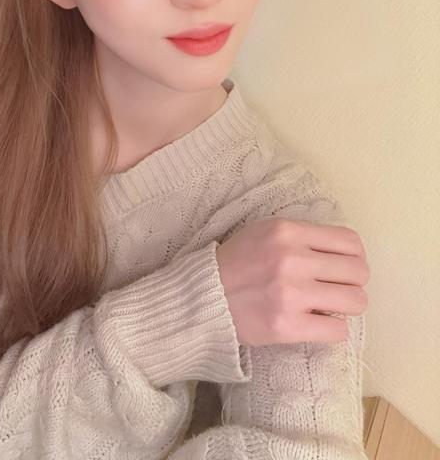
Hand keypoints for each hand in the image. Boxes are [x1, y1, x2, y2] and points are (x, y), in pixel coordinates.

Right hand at [215, 217, 369, 346]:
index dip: (355, 256)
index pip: (350, 241)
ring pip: (356, 301)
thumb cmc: (236, 263)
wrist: (202, 297)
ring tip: (329, 307)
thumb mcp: (265, 232)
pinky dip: (332, 329)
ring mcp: (291, 293)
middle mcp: (292, 259)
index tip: (343, 266)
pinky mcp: (288, 325)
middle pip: (359, 271)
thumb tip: (343, 254)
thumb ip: (302, 237)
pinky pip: (338, 330)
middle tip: (336, 289)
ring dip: (346, 306)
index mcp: (288, 231)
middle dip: (352, 282)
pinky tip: (316, 323)